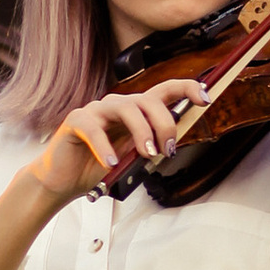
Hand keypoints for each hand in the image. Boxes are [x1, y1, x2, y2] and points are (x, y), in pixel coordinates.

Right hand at [28, 84, 208, 200]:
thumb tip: (171, 144)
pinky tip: (112, 163)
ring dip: (141, 132)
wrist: (64, 181)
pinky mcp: (76, 121)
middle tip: (167, 151)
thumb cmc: (99, 167)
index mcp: (136, 112)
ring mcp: (96, 110)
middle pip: (148, 99)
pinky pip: (94, 128)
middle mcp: (118, 105)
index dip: (186, 88)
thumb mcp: (132, 159)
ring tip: (146, 155)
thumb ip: (150, 147)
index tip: (205, 98)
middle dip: (164, 123)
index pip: (164, 91)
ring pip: (126, 107)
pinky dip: (105, 147)